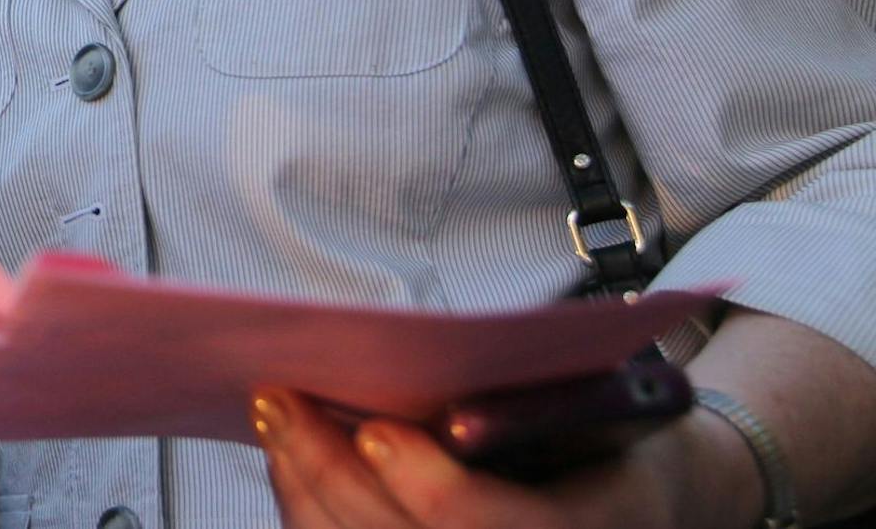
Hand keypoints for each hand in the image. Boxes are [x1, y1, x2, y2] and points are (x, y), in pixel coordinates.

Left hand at [250, 386, 756, 528]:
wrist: (642, 502)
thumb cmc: (613, 437)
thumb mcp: (601, 404)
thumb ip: (528, 402)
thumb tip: (438, 403)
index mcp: (590, 528)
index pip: (485, 525)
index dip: (427, 486)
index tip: (374, 430)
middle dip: (330, 474)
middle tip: (278, 403)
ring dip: (306, 493)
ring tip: (276, 422)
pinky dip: (313, 515)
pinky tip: (293, 465)